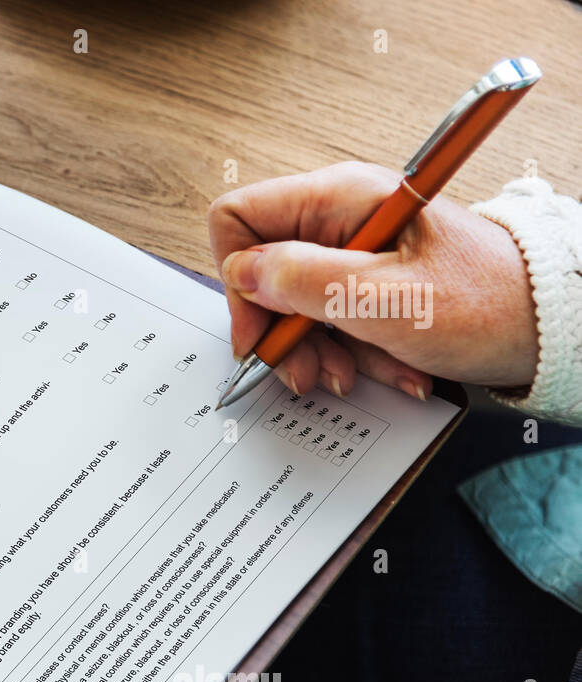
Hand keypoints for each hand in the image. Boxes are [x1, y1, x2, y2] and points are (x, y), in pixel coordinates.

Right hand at [208, 161, 539, 397]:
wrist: (551, 325)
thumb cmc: (488, 303)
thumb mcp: (387, 300)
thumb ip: (306, 282)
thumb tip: (244, 274)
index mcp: (339, 199)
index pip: (239, 219)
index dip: (239, 280)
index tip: (261, 332)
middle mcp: (339, 218)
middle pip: (265, 273)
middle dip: (284, 333)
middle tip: (310, 371)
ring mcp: (354, 251)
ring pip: (296, 306)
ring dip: (322, 352)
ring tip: (360, 374)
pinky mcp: (369, 282)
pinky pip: (333, 321)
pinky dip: (354, 353)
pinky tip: (389, 368)